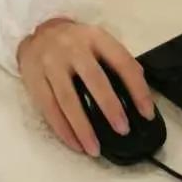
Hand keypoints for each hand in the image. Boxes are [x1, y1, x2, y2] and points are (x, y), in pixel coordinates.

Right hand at [18, 20, 154, 156]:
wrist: (38, 32)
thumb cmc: (76, 42)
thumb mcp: (98, 41)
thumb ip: (116, 60)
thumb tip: (141, 89)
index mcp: (96, 38)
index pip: (122, 62)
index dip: (137, 88)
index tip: (147, 112)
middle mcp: (73, 48)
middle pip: (94, 80)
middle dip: (110, 107)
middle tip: (122, 129)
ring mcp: (51, 63)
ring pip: (68, 100)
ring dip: (83, 128)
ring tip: (94, 149)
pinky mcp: (34, 79)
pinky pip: (49, 109)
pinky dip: (63, 130)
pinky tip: (75, 144)